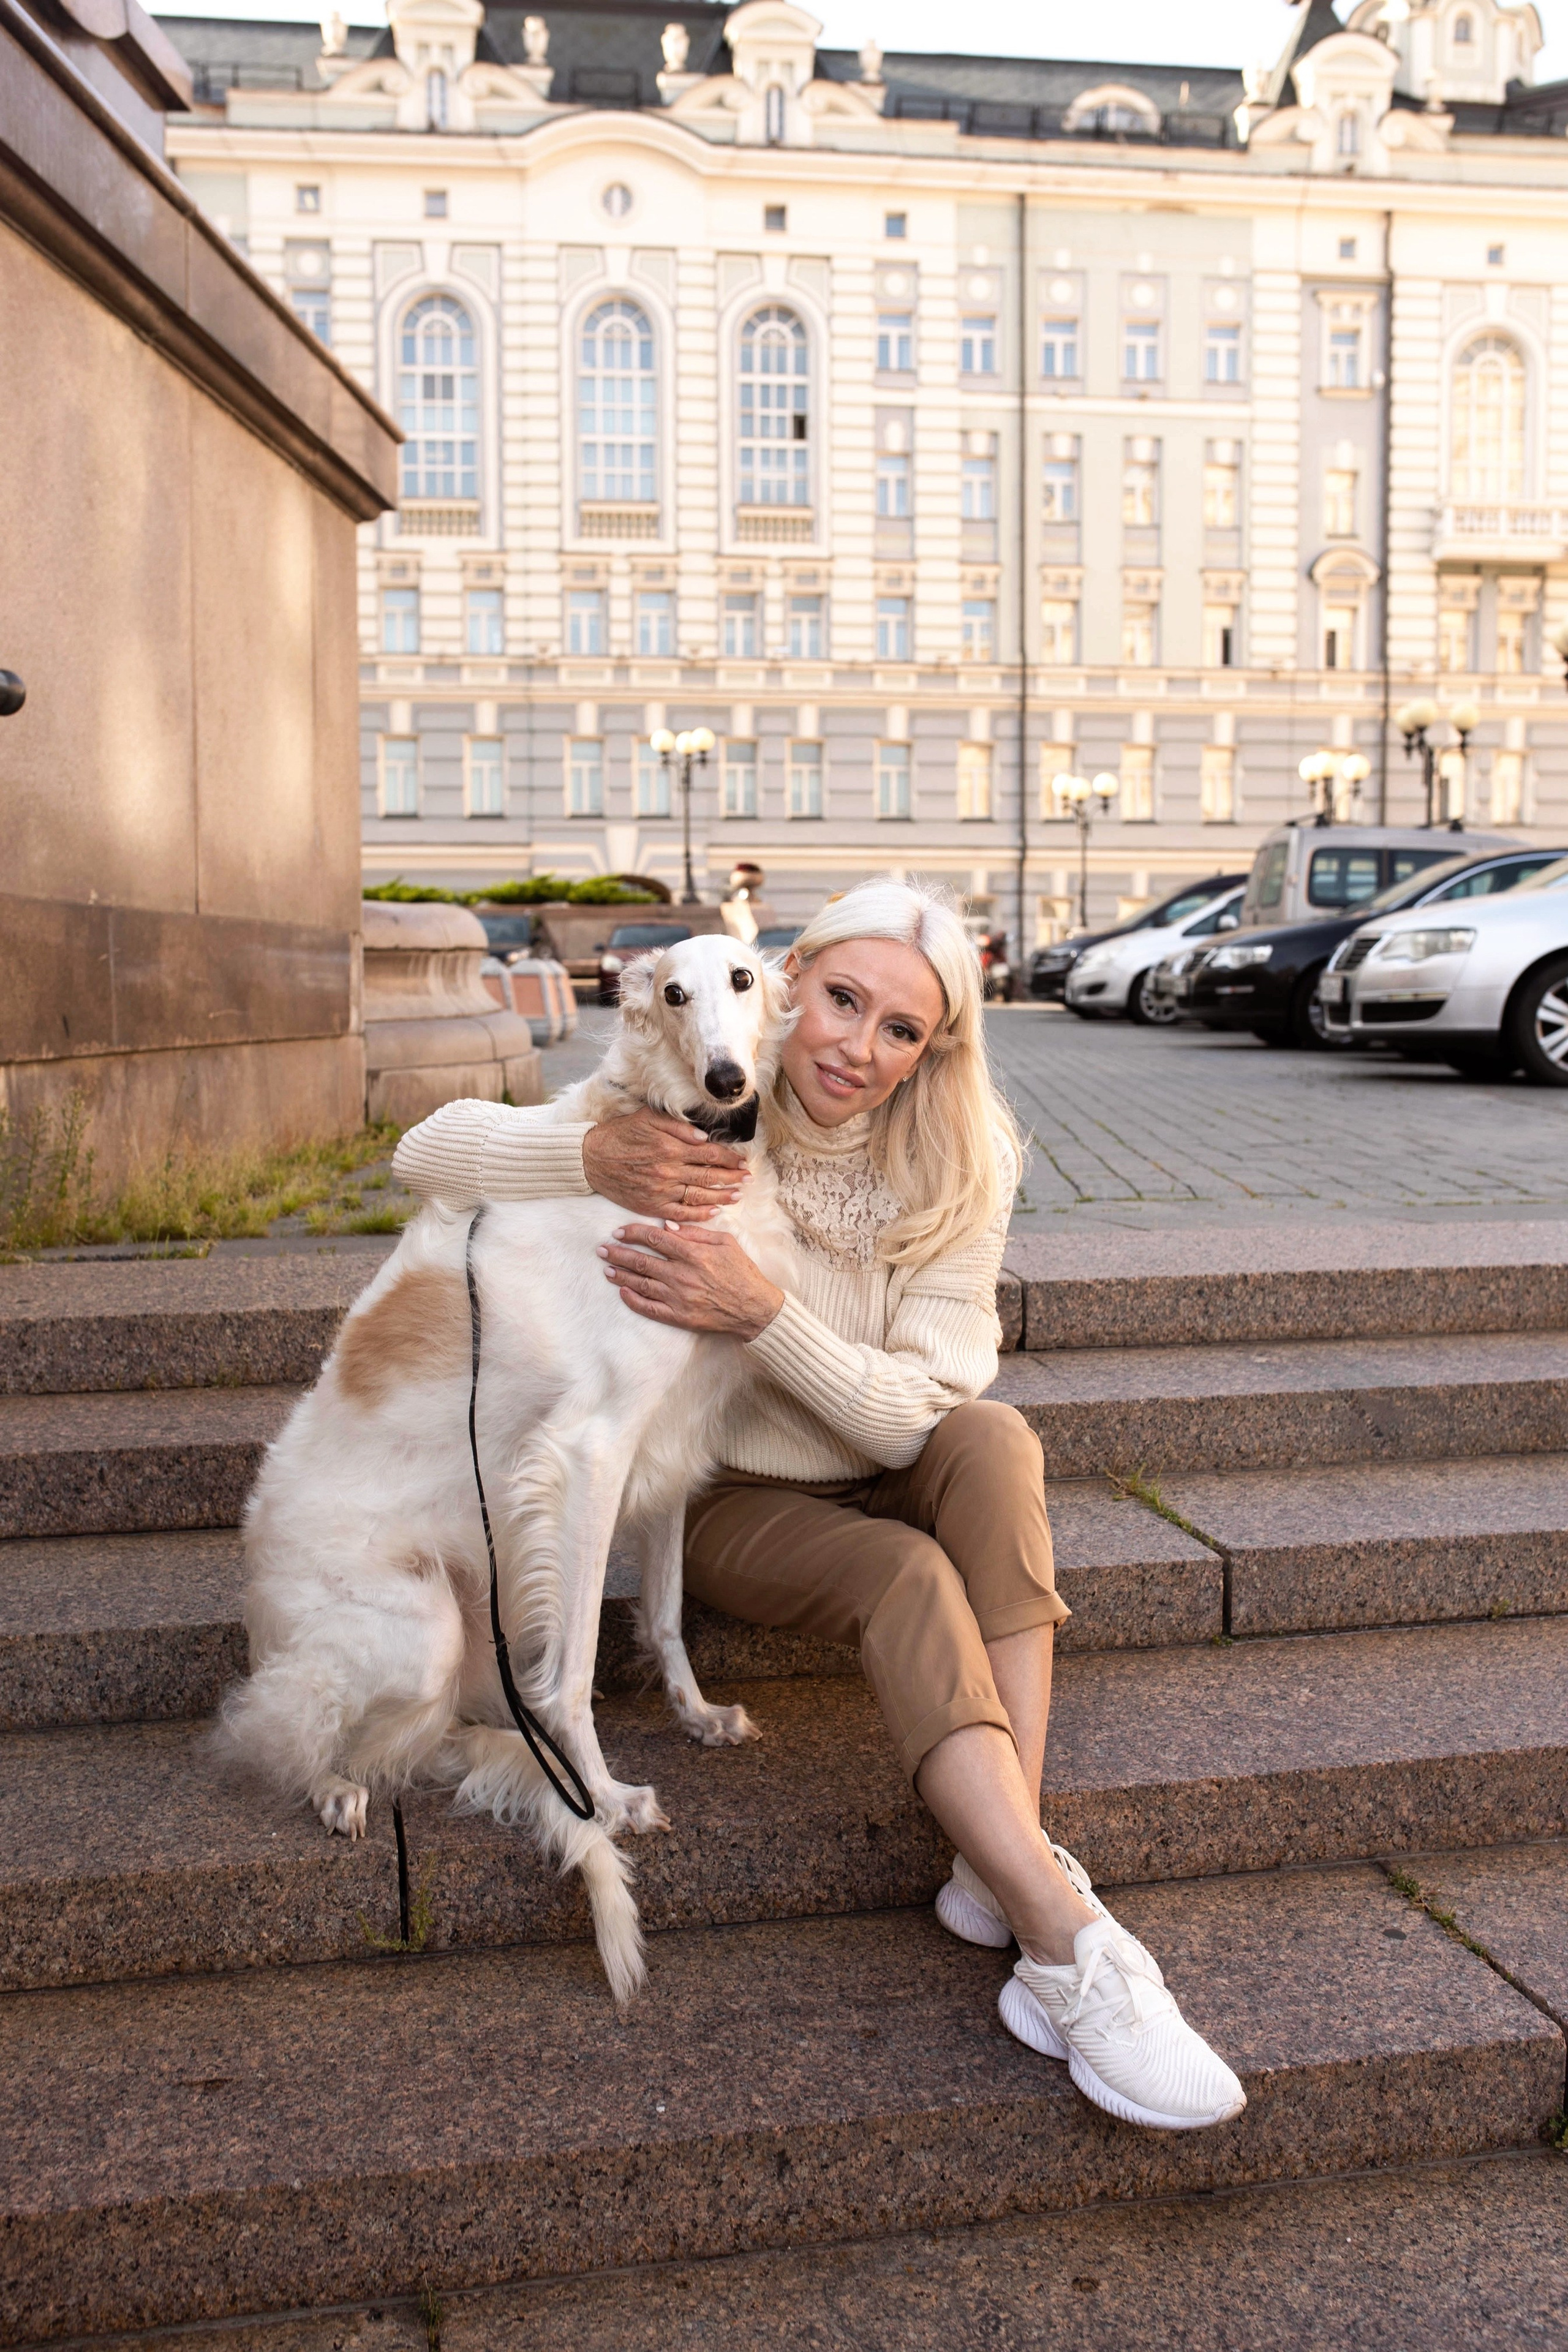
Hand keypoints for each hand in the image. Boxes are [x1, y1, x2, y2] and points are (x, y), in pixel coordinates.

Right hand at [581, 1109, 749, 1222]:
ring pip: (699, 1196)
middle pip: (709, 1176)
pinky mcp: (651, 1205)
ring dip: (722, 1196)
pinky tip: (713, 1212)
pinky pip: (681, 1213)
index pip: (709, 1153)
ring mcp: (660, 1191)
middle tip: (748, 1179)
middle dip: (732, 1178)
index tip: (742, 1161)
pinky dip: (698, 1214)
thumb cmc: (620, 1135)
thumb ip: (678, 1127)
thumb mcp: (648, 1119)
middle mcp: (668, 1171)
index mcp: (670, 1148)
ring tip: (737, 1196)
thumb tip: (703, 1137)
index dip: (729, 1158)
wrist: (591, 1158)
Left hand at [598, 1223, 783, 1340]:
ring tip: (607, 1269)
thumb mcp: (725, 1243)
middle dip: (618, 1253)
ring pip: (641, 1283)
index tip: (619, 1232)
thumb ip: (695, 1233)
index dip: (633, 1233)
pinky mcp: (679, 1316)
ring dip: (621, 1275)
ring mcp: (678, 1297)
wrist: (754, 1308)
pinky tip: (622, 1292)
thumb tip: (668, 1225)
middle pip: (642, 1260)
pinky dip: (633, 1300)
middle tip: (602, 1249)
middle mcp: (682, 1275)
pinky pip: (649, 1308)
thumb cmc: (742, 1272)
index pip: (655, 1238)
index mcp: (693, 1254)